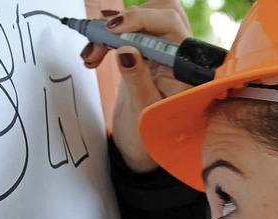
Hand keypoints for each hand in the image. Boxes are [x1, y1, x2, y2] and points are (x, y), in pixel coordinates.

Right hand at [81, 0, 191, 171]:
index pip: (170, 24)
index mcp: (186, 67)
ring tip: (91, 56)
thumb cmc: (150, 134)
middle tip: (99, 38)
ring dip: (110, 31)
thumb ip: (138, 80)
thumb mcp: (144, 111)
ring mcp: (163, 52)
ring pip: (140, 19)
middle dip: (124, 22)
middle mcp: (178, 54)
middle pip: (157, 13)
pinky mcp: (146, 53)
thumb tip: (126, 51)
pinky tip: (93, 53)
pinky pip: (127, 31)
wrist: (143, 145)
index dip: (141, 19)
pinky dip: (106, 38)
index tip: (113, 28)